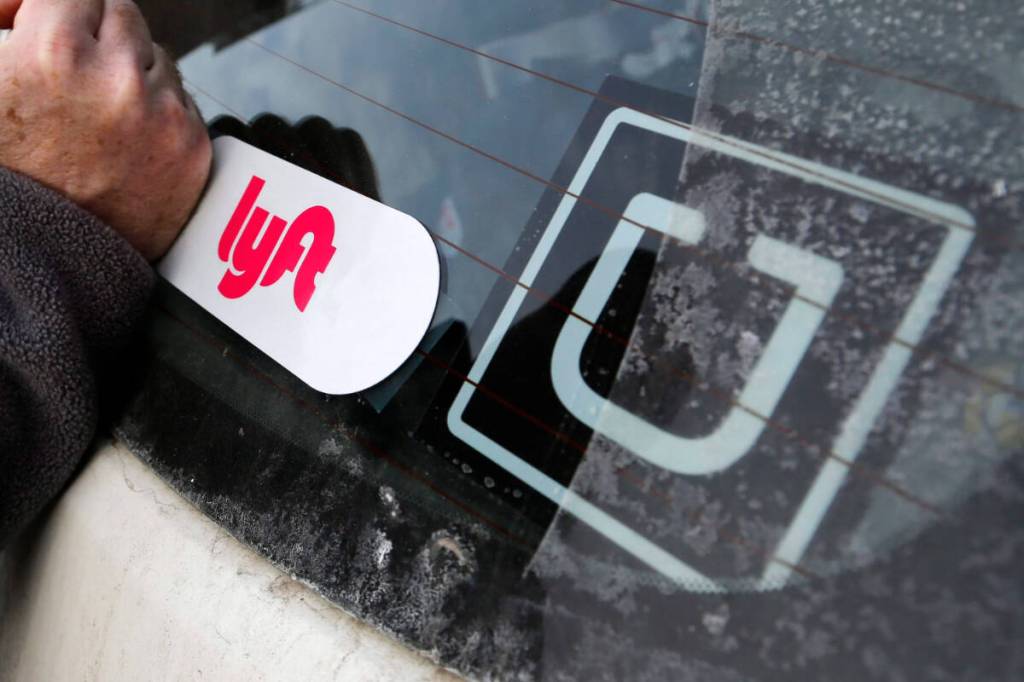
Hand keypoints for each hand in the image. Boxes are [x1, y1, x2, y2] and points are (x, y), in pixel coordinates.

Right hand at [0, 0, 210, 260]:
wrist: (40, 255)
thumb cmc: (5, 169)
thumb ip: (5, 15)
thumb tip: (24, 5)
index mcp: (56, 49)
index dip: (56, 13)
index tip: (43, 36)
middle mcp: (121, 79)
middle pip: (123, 15)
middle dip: (96, 38)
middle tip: (69, 80)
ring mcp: (164, 116)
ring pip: (158, 58)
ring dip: (130, 73)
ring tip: (93, 119)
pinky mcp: (194, 151)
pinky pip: (181, 103)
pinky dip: (157, 114)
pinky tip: (123, 144)